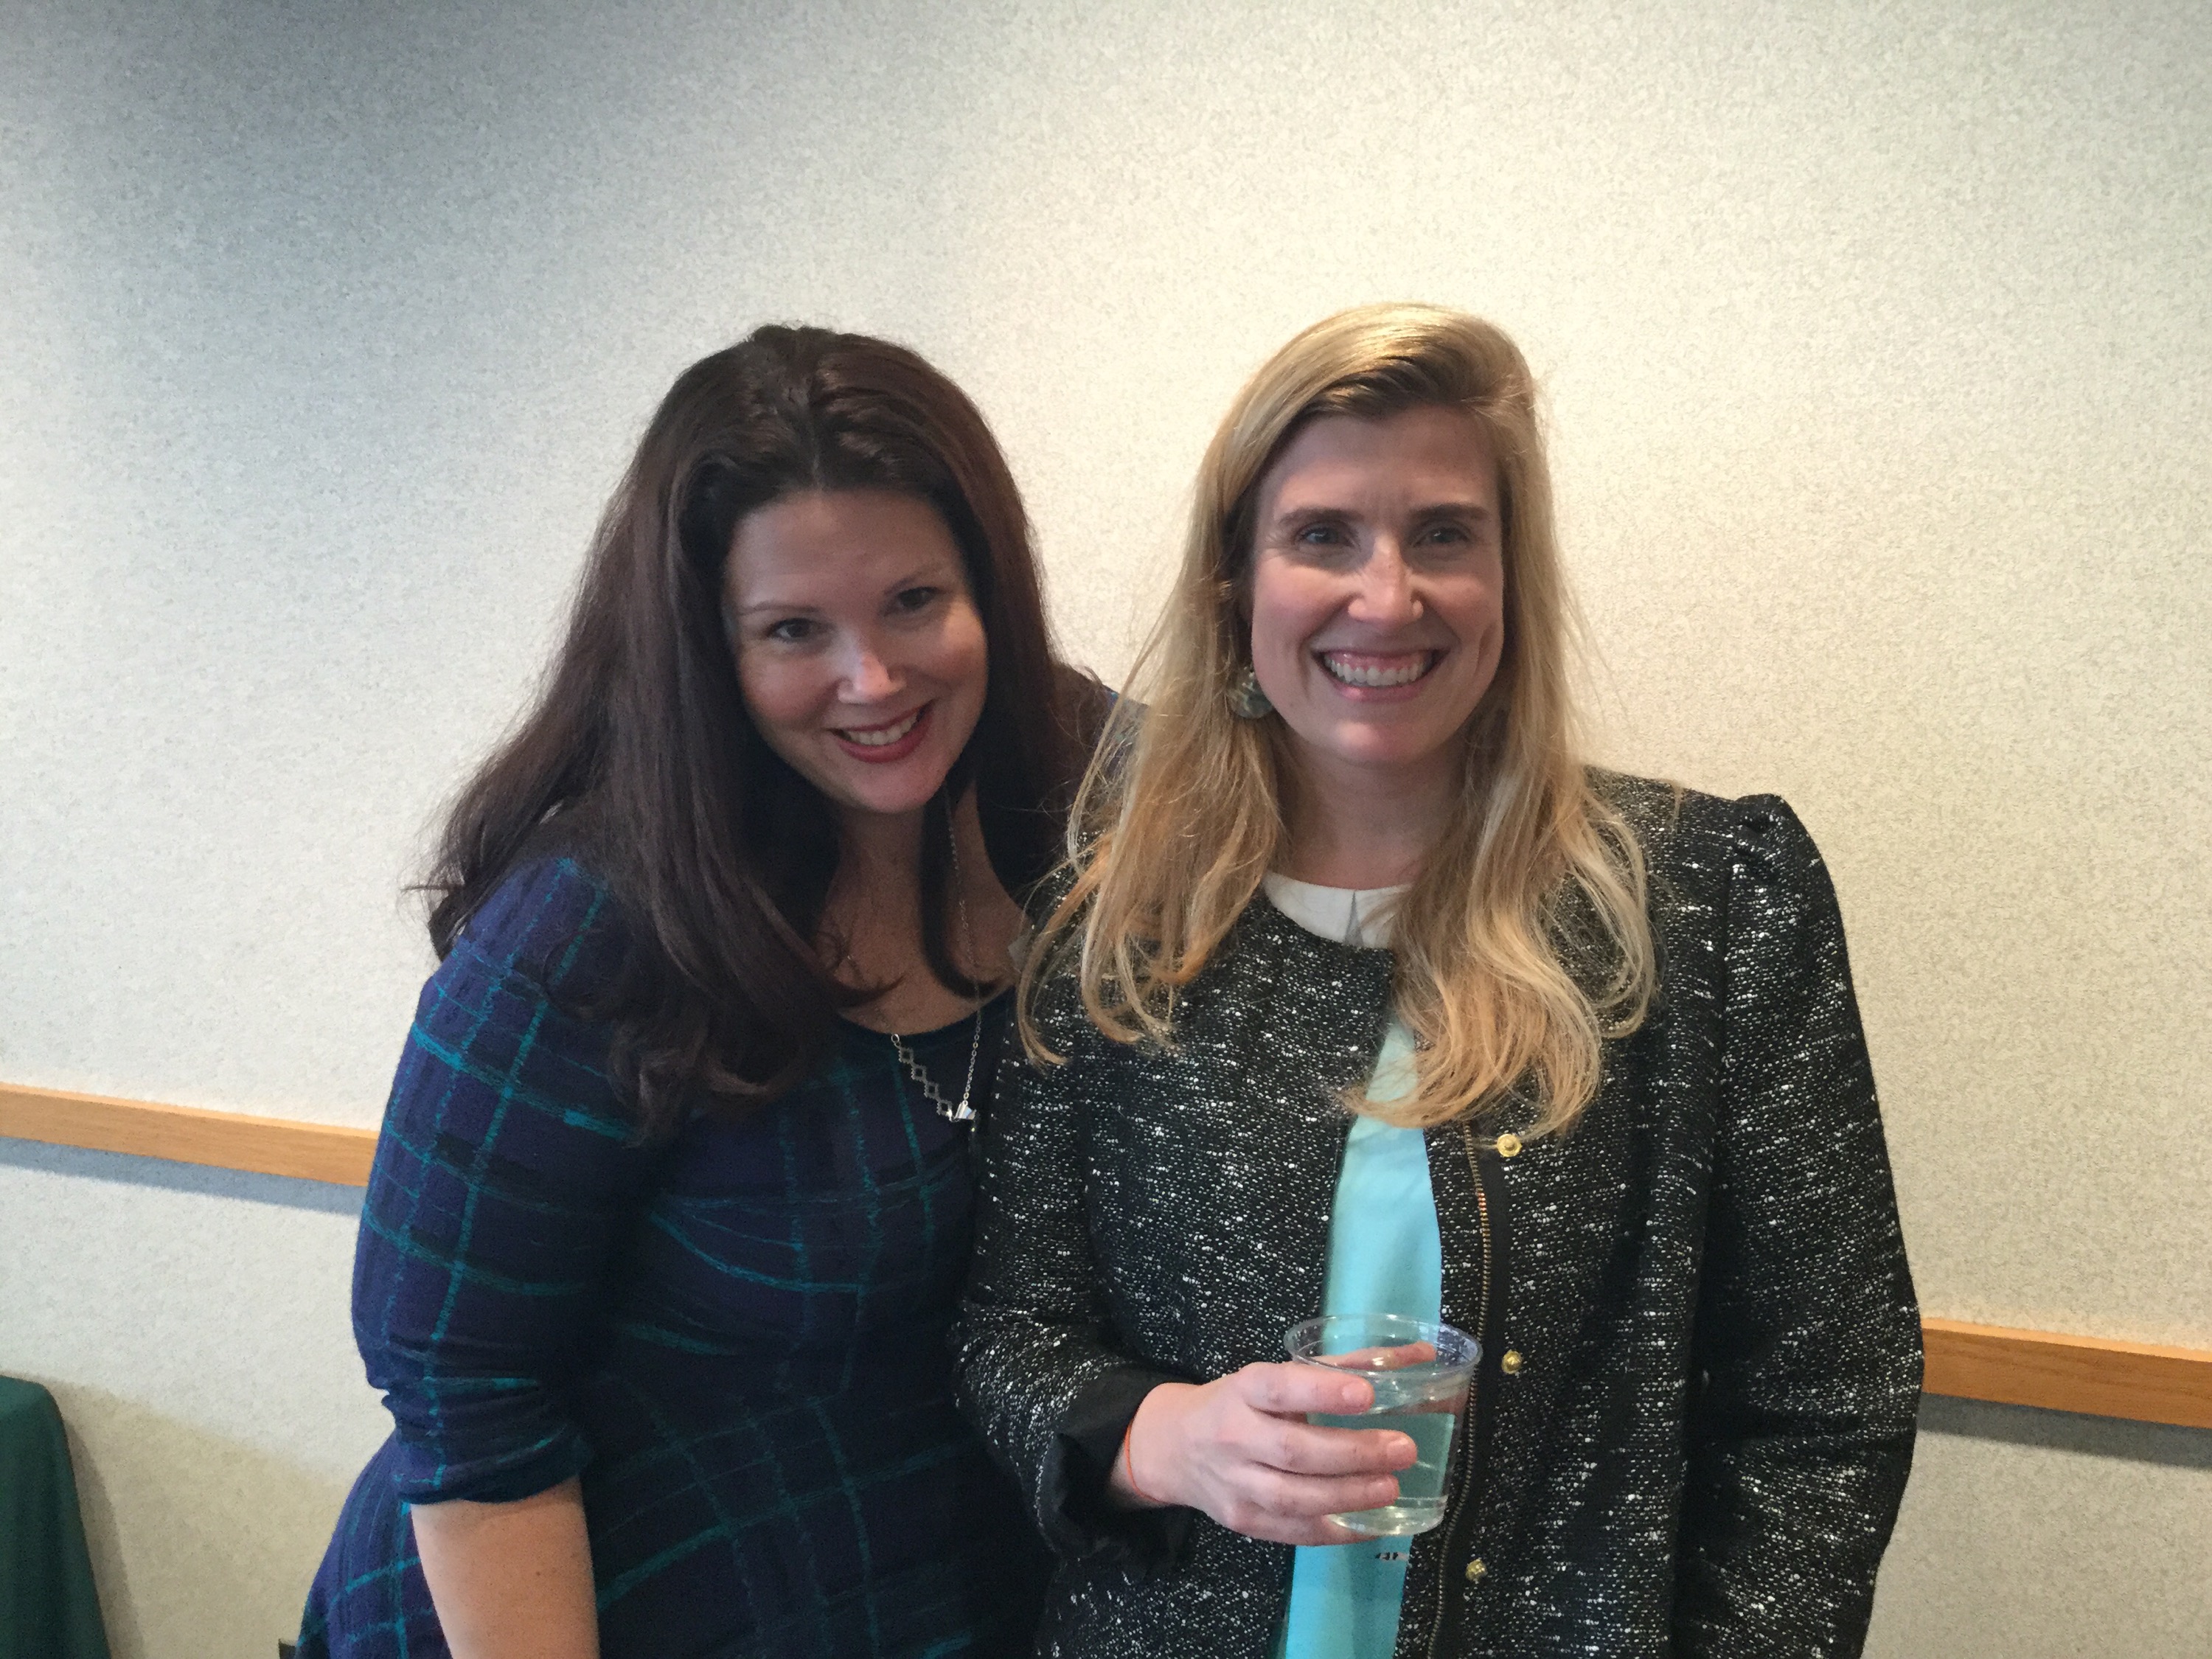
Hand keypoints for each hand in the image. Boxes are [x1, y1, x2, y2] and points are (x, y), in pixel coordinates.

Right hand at [1111, 1364, 1416, 1544]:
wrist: (1177, 1447)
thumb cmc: (1241, 1404)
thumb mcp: (1278, 1376)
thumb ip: (1345, 1367)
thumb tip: (1422, 1356)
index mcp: (1244, 1389)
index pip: (1279, 1388)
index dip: (1322, 1392)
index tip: (1367, 1395)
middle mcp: (1234, 1436)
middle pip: (1292, 1450)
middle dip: (1352, 1453)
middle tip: (1402, 1449)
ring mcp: (1236, 1484)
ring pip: (1293, 1498)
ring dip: (1348, 1496)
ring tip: (1390, 1487)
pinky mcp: (1244, 1521)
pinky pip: (1294, 1532)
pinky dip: (1336, 1530)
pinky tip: (1371, 1521)